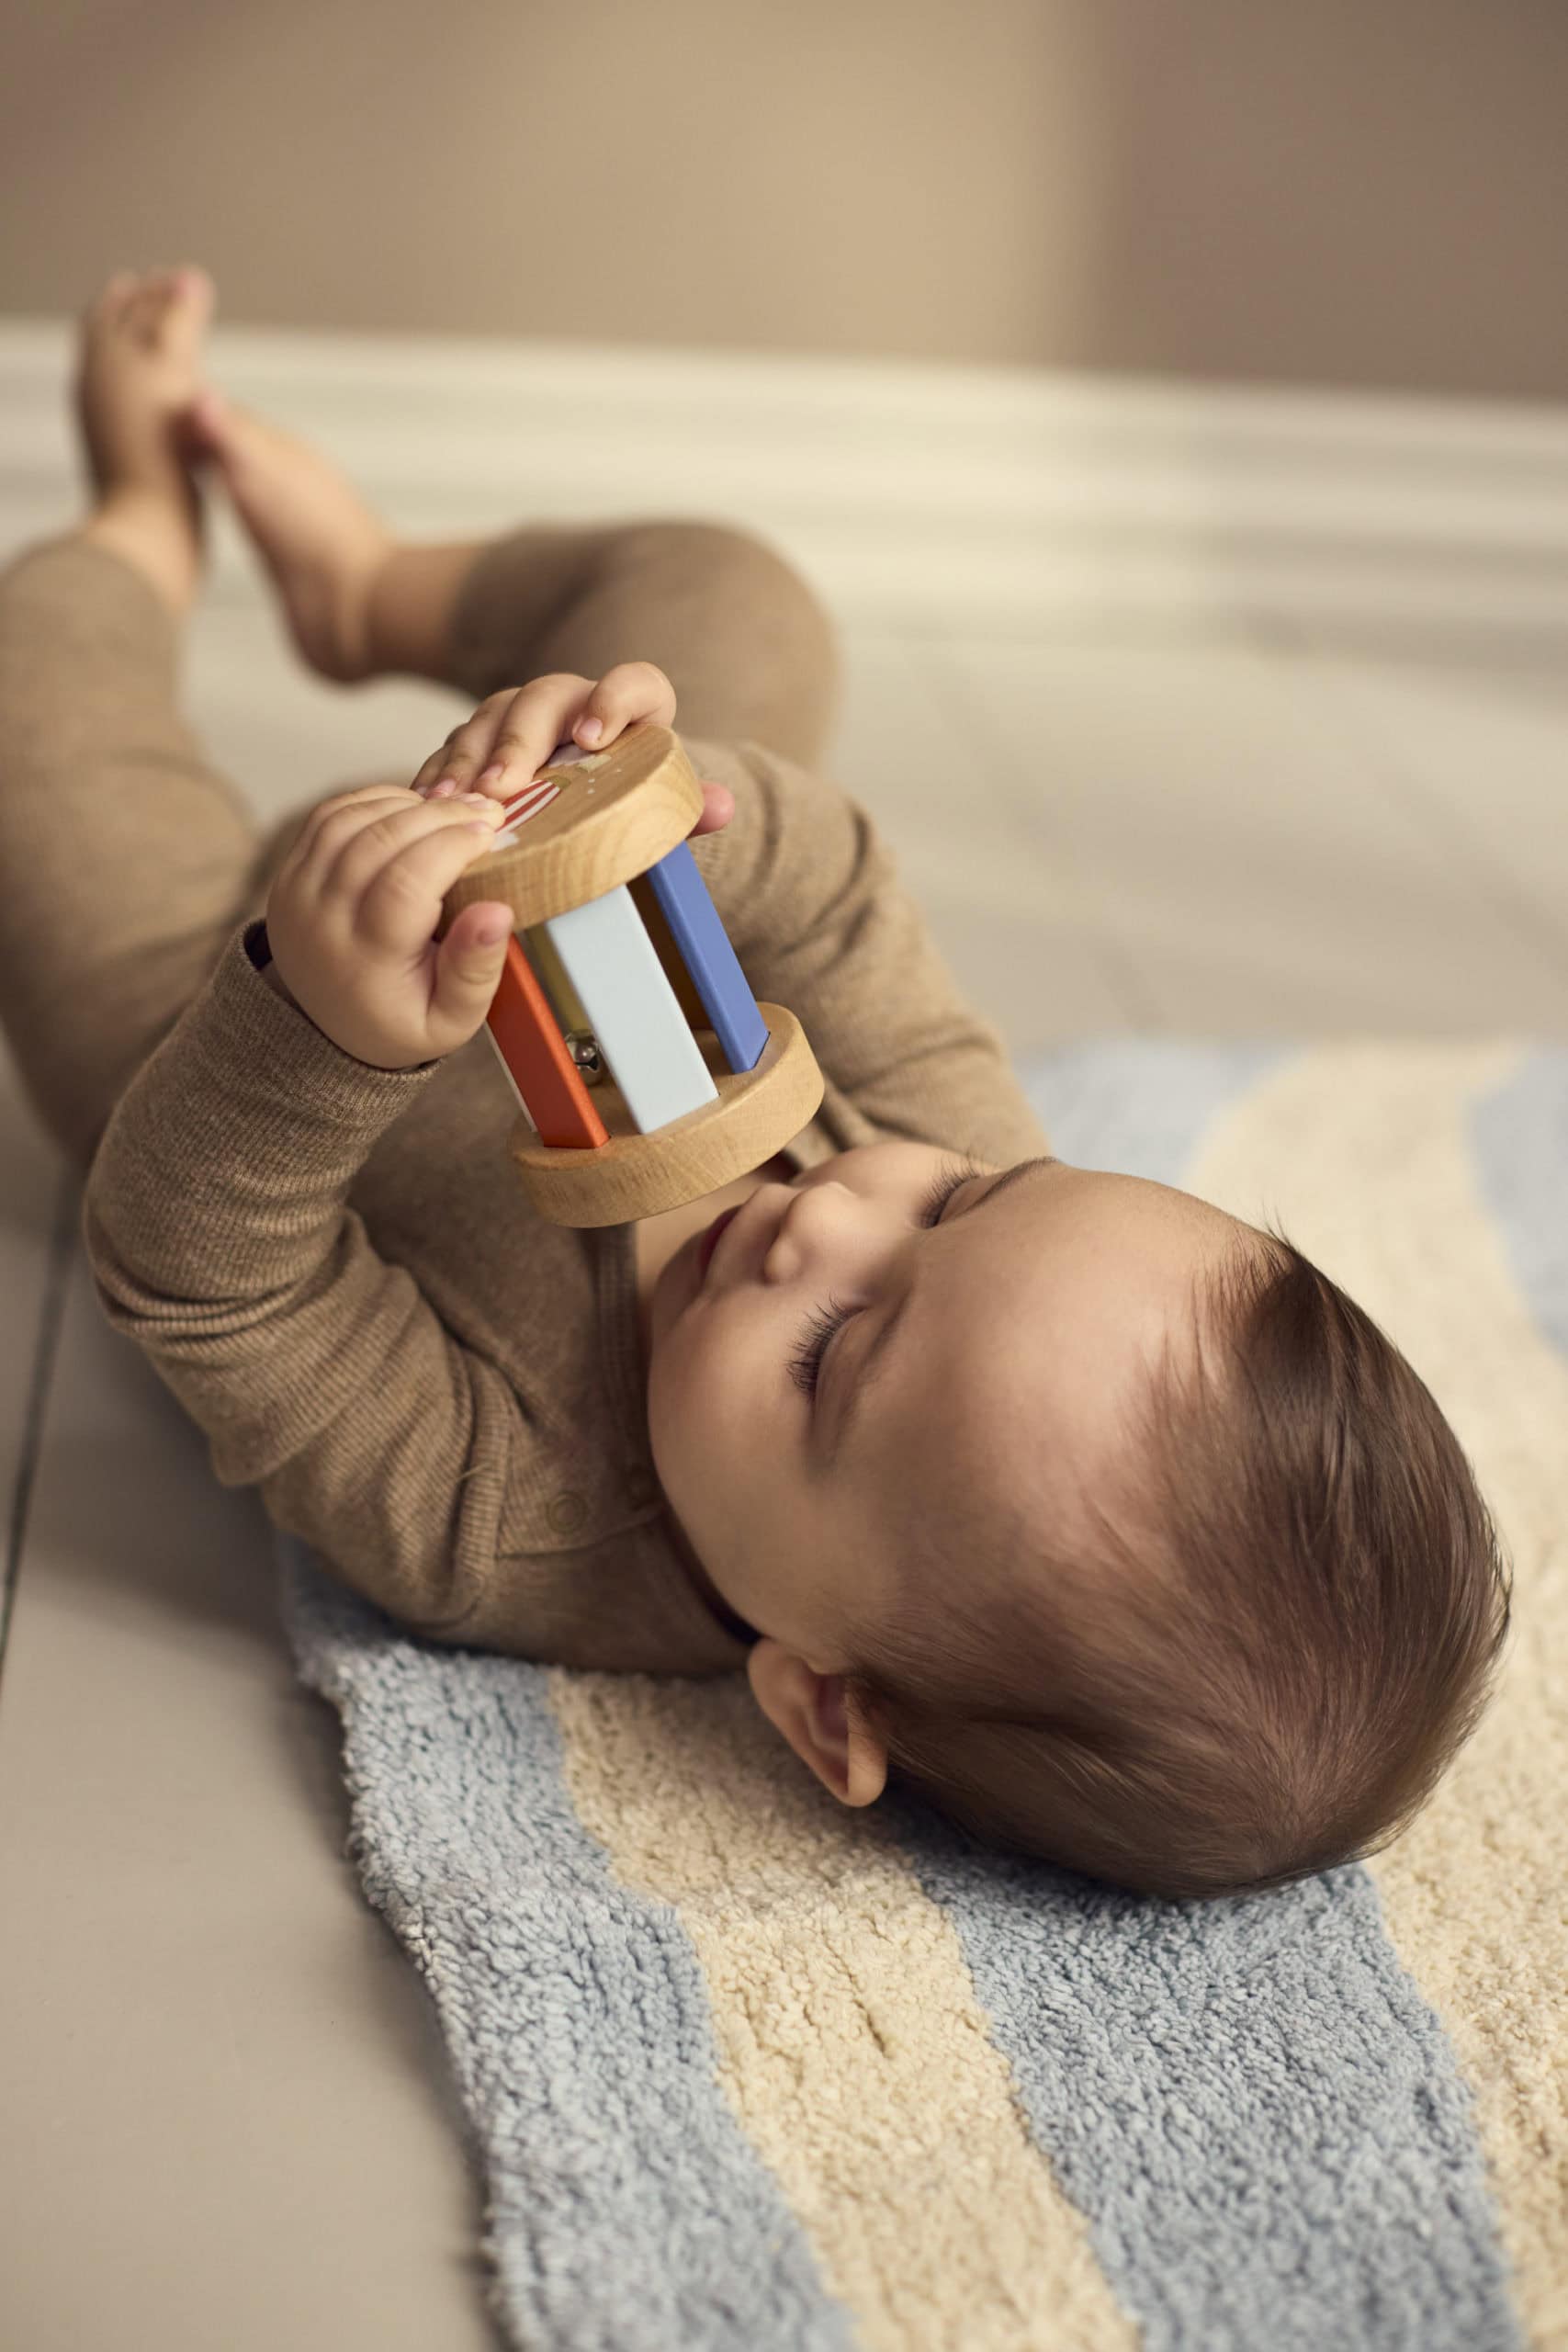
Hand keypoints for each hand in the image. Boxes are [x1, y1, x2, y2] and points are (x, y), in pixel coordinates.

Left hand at [264, 783, 515, 1069]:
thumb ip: (476, 971)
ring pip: (349, 821)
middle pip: (376, 843)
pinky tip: (413, 809)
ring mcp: (297, 893)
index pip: (404, 885)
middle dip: (438, 816)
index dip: (450, 847)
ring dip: (407, 803)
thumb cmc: (403, 1017)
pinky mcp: (290, 873)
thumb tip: (497, 912)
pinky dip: (375, 801)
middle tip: (484, 811)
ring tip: (453, 809)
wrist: (332, 1024)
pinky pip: (329, 817)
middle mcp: (321, 923)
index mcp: (366, 962)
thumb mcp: (452, 1019)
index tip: (490, 834)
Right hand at [410, 661, 734, 835]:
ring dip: (470, 757)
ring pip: (490, 717)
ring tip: (457, 799)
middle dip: (520, 740)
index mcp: (631, 712)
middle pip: (543, 699)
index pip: (637, 684)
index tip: (593, 738)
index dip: (614, 700)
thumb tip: (723, 806)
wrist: (588, 811)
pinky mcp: (481, 742)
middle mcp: (573, 704)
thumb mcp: (656, 812)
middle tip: (504, 785)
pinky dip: (440, 773)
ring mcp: (521, 718)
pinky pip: (453, 746)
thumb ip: (688, 808)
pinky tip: (427, 803)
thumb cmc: (630, 810)